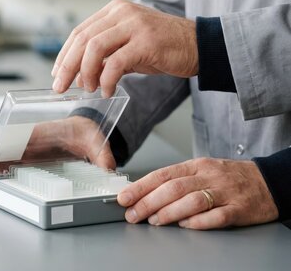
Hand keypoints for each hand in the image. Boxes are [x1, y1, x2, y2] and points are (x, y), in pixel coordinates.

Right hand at [0, 116, 115, 200]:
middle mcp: (24, 141)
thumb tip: (109, 171)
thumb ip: (102, 155)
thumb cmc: (85, 131)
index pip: (8, 135)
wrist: (85, 132)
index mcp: (37, 132)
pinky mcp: (24, 161)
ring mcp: (22, 152)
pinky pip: (3, 168)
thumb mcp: (95, 140)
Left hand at [51, 0, 197, 96]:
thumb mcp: (127, 45)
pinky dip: (106, 80)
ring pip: (94, 48)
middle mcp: (122, 13)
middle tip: (60, 87)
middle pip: (82, 39)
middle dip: (67, 66)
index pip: (79, 32)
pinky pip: (116, 63)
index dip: (63, 55)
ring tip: (88, 88)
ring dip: (85, 73)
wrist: (199, 45)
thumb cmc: (162, 47)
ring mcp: (135, 25)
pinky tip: (107, 91)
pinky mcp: (146, 42)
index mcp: (114, 10)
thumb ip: (104, 54)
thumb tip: (78, 74)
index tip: (57, 74)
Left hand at [117, 158, 278, 229]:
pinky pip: (216, 216)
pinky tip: (185, 226)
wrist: (268, 181)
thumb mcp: (202, 170)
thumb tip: (146, 193)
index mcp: (197, 165)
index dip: (141, 186)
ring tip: (154, 221)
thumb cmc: (229, 177)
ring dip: (169, 212)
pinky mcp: (239, 209)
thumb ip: (178, 180)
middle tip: (132, 214)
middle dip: (148, 202)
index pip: (163, 174)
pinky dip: (198, 222)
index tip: (124, 197)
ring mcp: (224, 192)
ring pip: (192, 201)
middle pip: (173, 188)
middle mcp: (209, 176)